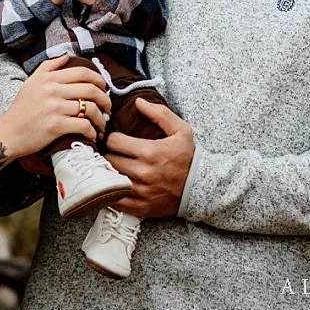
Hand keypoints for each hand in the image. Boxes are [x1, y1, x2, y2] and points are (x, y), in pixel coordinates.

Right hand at [0, 54, 110, 170]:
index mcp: (48, 78)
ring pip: (90, 109)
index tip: (104, 89)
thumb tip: (66, 57)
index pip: (82, 73)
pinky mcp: (56, 126)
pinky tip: (93, 135)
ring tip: (101, 124)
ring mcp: (54, 108)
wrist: (9, 133)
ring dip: (101, 119)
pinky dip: (93, 132)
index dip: (99, 80)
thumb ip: (48, 67)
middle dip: (105, 100)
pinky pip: (84, 126)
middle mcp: (52, 90)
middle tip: (108, 108)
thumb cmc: (22, 109)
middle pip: (91, 90)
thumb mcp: (31, 82)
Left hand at [105, 96, 195, 216]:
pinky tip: (112, 185)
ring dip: (108, 172)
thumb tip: (138, 101)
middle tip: (113, 153)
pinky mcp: (141, 208)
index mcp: (149, 152)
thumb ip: (159, 113)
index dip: (112, 138)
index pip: (113, 142)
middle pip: (109, 160)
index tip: (116, 139)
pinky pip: (115, 201)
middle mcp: (143, 173)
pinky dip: (110, 193)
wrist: (201, 189)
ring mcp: (141, 192)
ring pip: (109, 179)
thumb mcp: (180, 130)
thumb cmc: (188, 157)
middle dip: (109, 154)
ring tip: (111, 167)